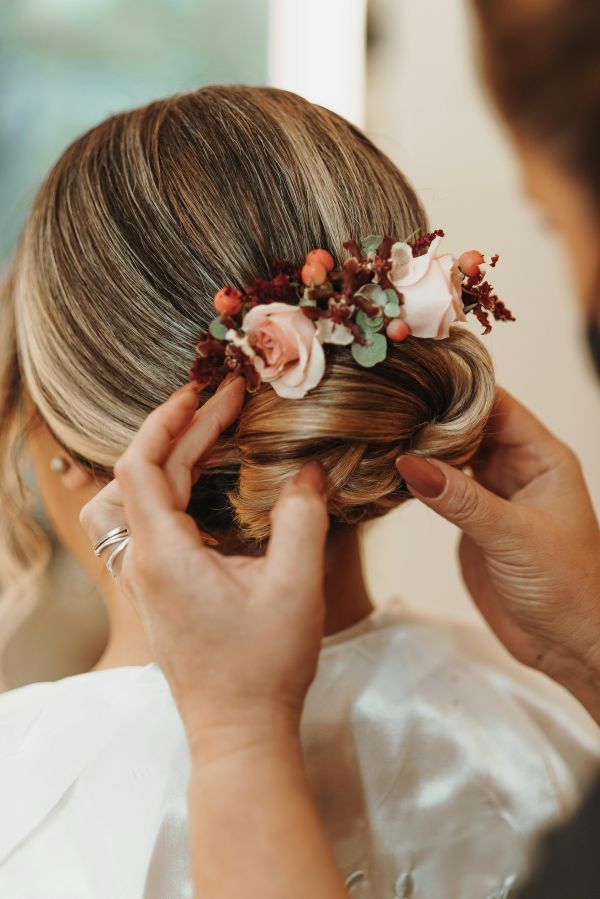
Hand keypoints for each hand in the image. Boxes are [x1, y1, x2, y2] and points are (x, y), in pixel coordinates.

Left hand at [80, 378, 329, 749]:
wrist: (240, 733)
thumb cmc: (263, 667)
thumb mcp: (295, 586)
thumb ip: (303, 518)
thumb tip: (310, 471)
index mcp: (162, 554)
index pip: (140, 465)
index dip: (167, 420)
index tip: (204, 392)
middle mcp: (144, 561)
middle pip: (147, 476)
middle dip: (187, 432)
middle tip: (231, 403)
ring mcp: (148, 579)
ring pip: (147, 499)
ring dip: (176, 460)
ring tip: (215, 434)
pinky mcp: (161, 591)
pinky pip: (157, 523)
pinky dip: (180, 490)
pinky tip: (215, 486)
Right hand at [396, 388, 599, 719]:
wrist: (568, 647)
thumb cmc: (568, 588)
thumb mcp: (513, 536)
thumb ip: (461, 499)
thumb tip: (409, 461)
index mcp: (542, 458)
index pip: (496, 405)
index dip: (458, 388)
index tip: (415, 373)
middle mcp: (518, 469)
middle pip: (470, 426)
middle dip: (433, 413)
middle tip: (385, 399)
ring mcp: (493, 496)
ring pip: (454, 456)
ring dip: (423, 446)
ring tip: (380, 428)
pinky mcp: (474, 524)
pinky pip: (442, 490)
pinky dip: (418, 480)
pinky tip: (390, 470)